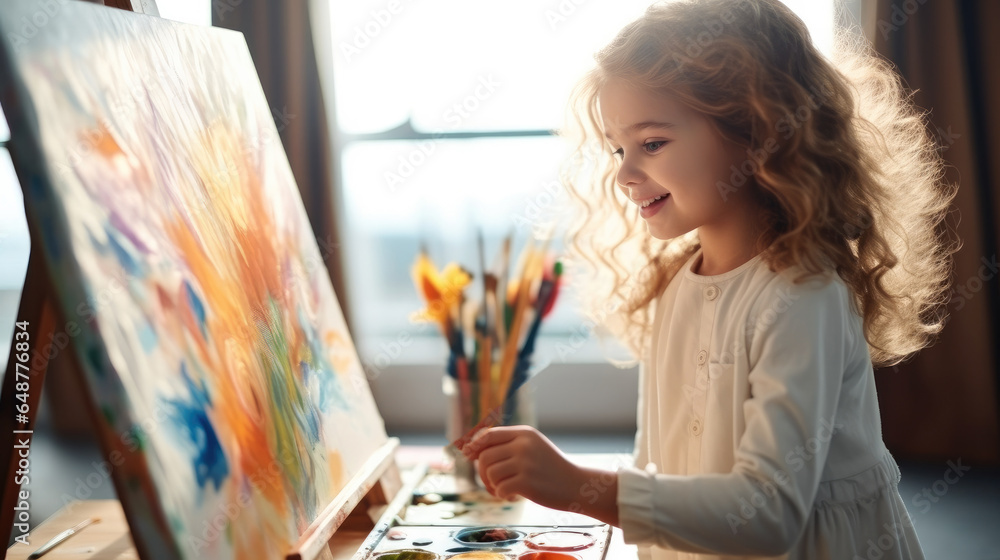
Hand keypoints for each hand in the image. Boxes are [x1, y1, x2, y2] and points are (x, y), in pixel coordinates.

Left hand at [461, 425, 582, 508]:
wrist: (576, 484)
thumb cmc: (551, 467)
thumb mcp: (533, 447)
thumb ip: (508, 444)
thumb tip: (473, 448)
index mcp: (524, 433)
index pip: (488, 435)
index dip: (475, 446)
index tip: (470, 457)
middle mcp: (523, 445)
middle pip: (485, 457)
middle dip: (483, 472)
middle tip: (493, 483)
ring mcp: (525, 463)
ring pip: (490, 473)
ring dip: (493, 485)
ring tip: (505, 490)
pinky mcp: (526, 482)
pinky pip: (500, 489)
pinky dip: (502, 495)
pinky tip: (513, 496)